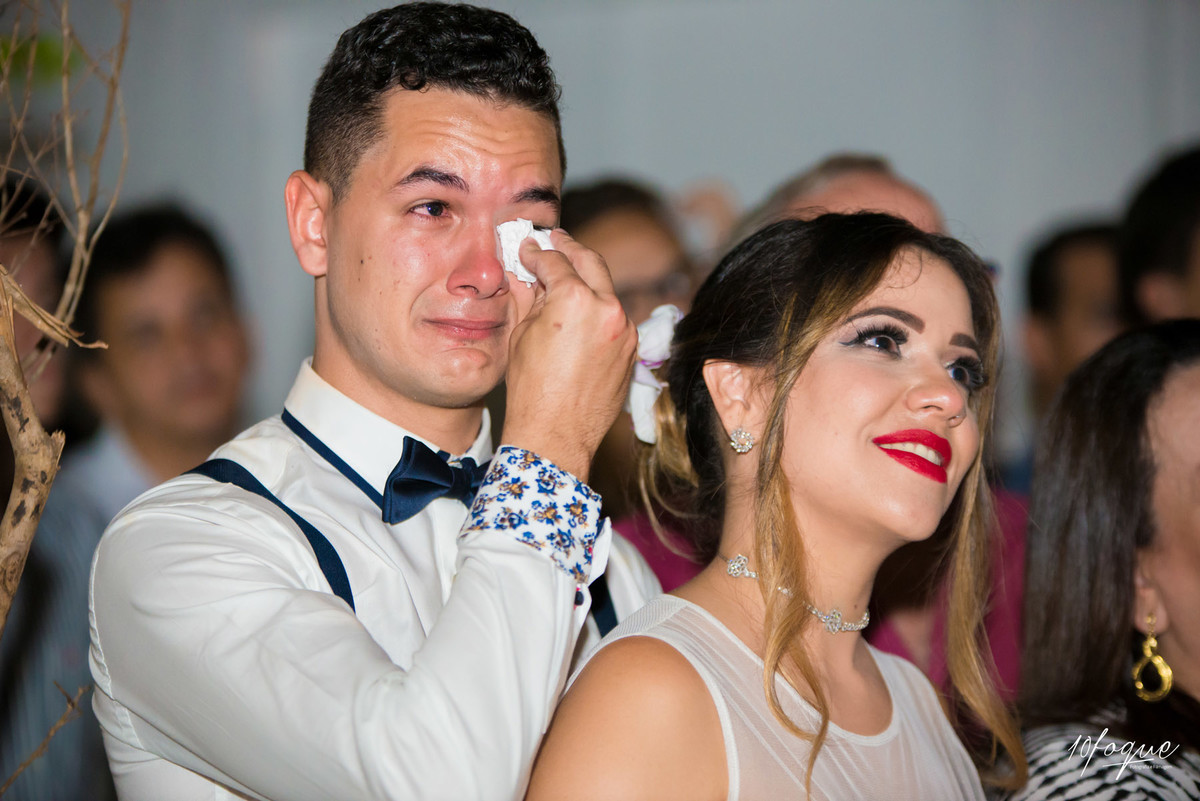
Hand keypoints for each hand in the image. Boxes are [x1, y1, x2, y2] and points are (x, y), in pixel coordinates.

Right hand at [500, 230, 635, 480]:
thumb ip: (531, 297)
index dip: (537, 252)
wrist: (556, 433)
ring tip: (567, 277)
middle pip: (590, 262)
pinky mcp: (632, 349)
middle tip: (556, 240)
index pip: (555, 261)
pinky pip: (614, 319)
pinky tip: (581, 315)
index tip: (528, 248)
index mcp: (575, 299)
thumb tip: (529, 274)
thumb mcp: (522, 334)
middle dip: (570, 249)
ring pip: (606, 291)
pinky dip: (598, 310)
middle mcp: (607, 308)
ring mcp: (625, 330)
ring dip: (587, 281)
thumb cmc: (532, 389)